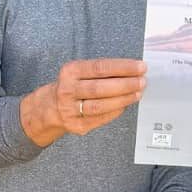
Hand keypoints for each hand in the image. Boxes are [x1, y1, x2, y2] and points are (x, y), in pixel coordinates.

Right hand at [21, 58, 146, 145]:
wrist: (49, 107)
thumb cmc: (72, 85)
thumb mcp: (79, 72)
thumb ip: (102, 71)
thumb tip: (133, 70)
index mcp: (70, 71)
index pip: (100, 67)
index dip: (122, 67)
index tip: (140, 67)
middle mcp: (67, 90)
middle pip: (100, 87)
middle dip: (125, 84)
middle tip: (142, 81)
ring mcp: (70, 109)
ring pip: (100, 105)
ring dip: (123, 99)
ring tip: (138, 93)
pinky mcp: (76, 125)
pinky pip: (100, 119)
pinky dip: (115, 112)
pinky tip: (125, 105)